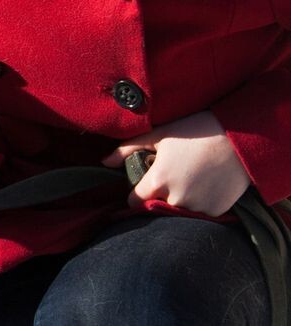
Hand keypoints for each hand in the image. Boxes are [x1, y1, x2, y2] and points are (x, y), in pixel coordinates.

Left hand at [102, 111, 250, 215]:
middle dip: (157, 198)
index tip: (143, 186)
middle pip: (155, 208)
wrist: (241, 138)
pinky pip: (199, 215)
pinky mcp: (216, 211)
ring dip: (177, 202)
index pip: (134, 201)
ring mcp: (197, 207)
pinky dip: (198, 205)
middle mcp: (175, 198)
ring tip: (188, 182)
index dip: (136, 193)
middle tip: (169, 180)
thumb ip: (127, 149)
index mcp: (158, 181)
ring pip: (177, 213)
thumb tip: (104, 162)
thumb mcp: (159, 135)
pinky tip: (204, 187)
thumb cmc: (196, 132)